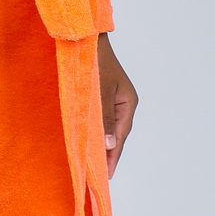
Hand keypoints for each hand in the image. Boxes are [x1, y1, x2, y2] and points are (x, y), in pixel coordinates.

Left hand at [98, 34, 136, 177]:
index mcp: (128, 103)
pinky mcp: (103, 95)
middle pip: (116, 135)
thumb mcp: (100, 89)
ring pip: (108, 127)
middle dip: (108, 154)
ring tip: (94, 165)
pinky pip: (100, 118)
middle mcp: (124, 103)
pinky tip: (88, 140)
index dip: (112, 156)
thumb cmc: (94, 60)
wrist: (86, 37)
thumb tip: (109, 144)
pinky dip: (95, 130)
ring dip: (101, 143)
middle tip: (98, 177)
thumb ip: (104, 116)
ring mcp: (114, 99)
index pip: (120, 136)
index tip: (106, 176)